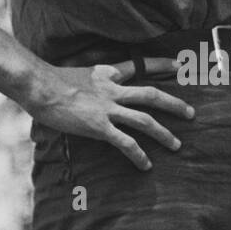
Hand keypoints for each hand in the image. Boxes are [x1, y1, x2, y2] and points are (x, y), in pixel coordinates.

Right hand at [24, 57, 194, 170]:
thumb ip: (88, 81)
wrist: (39, 86)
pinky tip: (146, 165)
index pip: (139, 66)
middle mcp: (113, 90)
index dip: (160, 65)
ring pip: (145, 121)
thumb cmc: (49, 81)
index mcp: (107, 74)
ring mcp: (108, 109)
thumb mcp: (76, 73)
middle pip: (152, 95)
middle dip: (174, 105)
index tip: (178, 64)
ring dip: (164, 134)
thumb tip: (86, 88)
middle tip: (191, 114)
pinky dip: (139, 155)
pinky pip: (126, 143)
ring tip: (176, 145)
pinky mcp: (100, 127)